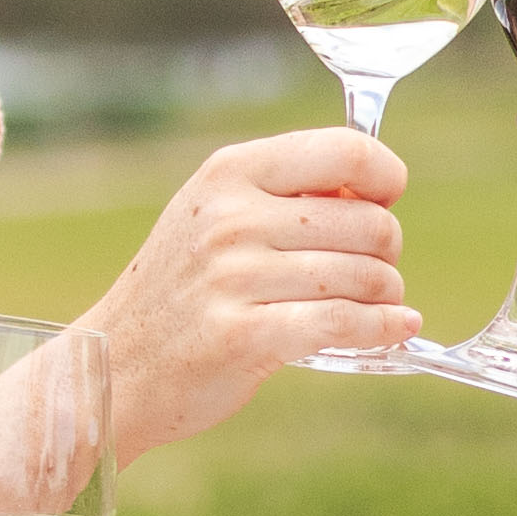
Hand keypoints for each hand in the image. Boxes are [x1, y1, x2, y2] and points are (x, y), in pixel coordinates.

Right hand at [85, 125, 419, 452]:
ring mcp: (234, 277)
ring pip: (364, 276)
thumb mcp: (217, 214)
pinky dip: (383, 328)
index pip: (346, 151)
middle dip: (387, 251)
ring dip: (386, 296)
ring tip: (374, 306)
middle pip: (369, 222)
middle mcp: (232, 218)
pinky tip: (398, 330)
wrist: (119, 364)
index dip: (384, 177)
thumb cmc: (185, 289)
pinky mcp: (243, 336)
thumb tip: (379, 190)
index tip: (385, 202)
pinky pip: (344, 322)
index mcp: (231, 173)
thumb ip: (287, 193)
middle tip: (371, 272)